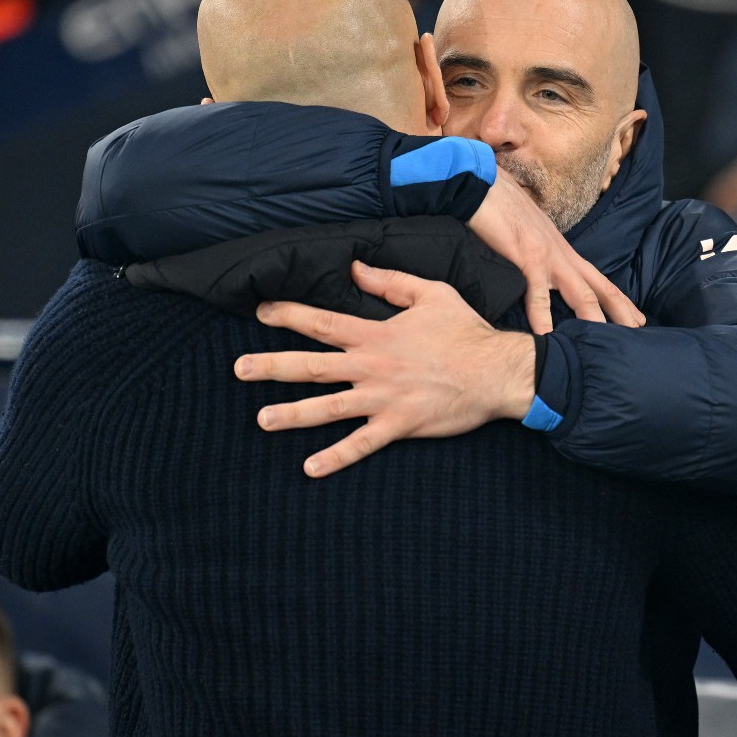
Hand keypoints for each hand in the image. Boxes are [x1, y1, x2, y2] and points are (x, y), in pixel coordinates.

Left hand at [234, 261, 535, 477]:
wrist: (496, 372)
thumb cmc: (466, 331)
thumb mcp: (431, 294)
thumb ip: (391, 282)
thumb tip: (355, 268)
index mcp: (376, 335)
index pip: (323, 323)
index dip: (289, 315)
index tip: (260, 311)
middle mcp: (372, 366)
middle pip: (312, 366)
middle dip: (273, 367)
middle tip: (239, 369)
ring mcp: (382, 399)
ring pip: (328, 408)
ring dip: (292, 414)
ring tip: (262, 420)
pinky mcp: (398, 425)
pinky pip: (361, 444)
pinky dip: (336, 457)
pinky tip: (310, 468)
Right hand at [468, 168, 644, 333]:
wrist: (479, 185)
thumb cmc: (497, 208)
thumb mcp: (526, 234)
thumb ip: (536, 254)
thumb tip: (536, 273)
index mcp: (561, 249)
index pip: (597, 278)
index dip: (617, 299)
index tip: (635, 318)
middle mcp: (561, 254)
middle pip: (599, 288)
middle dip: (620, 312)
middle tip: (638, 335)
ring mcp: (546, 256)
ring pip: (580, 294)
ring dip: (594, 320)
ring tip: (603, 345)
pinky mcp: (526, 258)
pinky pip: (536, 294)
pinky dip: (541, 318)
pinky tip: (545, 337)